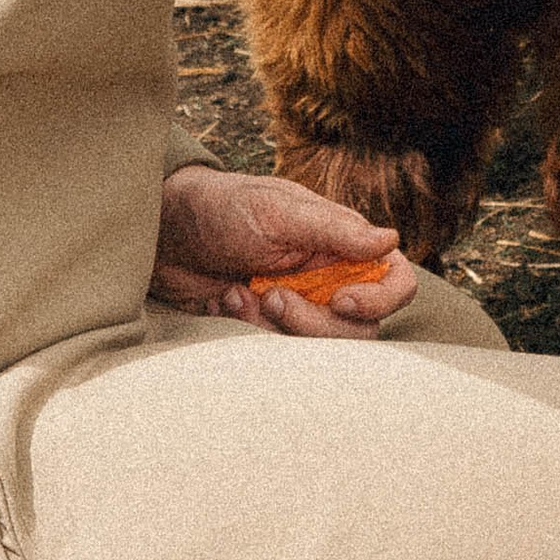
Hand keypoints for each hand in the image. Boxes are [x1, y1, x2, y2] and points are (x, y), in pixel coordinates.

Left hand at [151, 167, 419, 335]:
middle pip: (360, 327)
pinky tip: (225, 300)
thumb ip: (334, 230)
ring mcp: (299, 306)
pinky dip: (250, 331)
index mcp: (343, 243)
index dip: (382, 299)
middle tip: (272, 297)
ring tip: (240, 292)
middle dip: (314, 322)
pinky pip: (277, 352)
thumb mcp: (278, 210)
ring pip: (319, 347)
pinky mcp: (267, 328)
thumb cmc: (224, 207)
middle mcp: (329, 279)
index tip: (343, 301)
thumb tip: (391, 240)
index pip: (395, 279)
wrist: (164, 232)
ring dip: (276, 326)